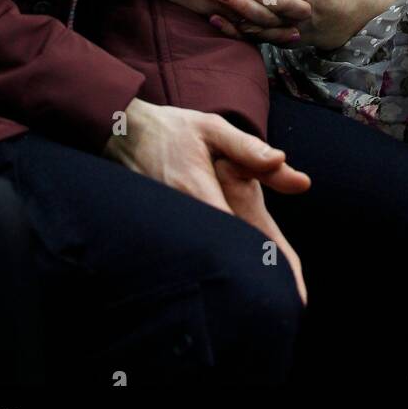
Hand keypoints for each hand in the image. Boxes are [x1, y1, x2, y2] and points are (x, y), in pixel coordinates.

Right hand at [103, 98, 309, 303]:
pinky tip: (218, 259)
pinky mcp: (155, 229)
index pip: (231, 232)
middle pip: (216, 249)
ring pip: (199, 252)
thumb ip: (249, 149)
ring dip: (222, 260)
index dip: (254, 252)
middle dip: (241, 263)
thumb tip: (286, 163)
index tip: (275, 265)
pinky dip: (203, 253)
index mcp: (196, 187)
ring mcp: (163, 223)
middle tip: (273, 280)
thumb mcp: (213, 128)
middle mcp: (177, 211)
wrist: (121, 132)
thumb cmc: (173, 128)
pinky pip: (185, 247)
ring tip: (249, 278)